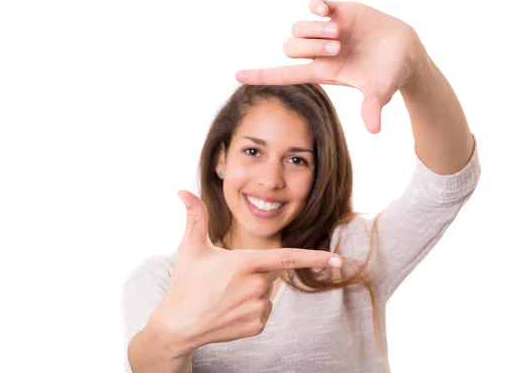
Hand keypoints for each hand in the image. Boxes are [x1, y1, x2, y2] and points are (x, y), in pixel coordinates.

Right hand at [151, 190, 343, 354]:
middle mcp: (256, 287)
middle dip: (255, 270)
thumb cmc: (186, 283)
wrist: (179, 325)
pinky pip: (264, 311)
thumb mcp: (190, 247)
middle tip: (227, 278)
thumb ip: (194, 216)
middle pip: (270, 272)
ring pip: (267, 292)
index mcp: (245, 263)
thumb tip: (182, 190)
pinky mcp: (257, 326)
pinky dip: (251, 309)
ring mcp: (257, 309)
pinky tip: (230, 309)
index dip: (315, 257)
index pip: (287, 258)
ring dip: (253, 290)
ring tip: (226, 295)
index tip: (338, 260)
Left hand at [235, 0, 425, 133]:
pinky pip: (315, 5)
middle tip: (337, 48)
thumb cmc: (390, 75)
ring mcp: (327, 31)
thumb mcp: (380, 91)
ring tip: (340, 34)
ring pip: (297, 28)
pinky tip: (325, 10)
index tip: (236, 76)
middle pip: (289, 48)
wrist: (406, 51)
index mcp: (322, 72)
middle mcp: (319, 52)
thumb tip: (374, 130)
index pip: (284, 75)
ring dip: (314, 30)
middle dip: (309, 47)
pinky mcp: (339, 11)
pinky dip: (315, 6)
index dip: (261, 75)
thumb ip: (372, 107)